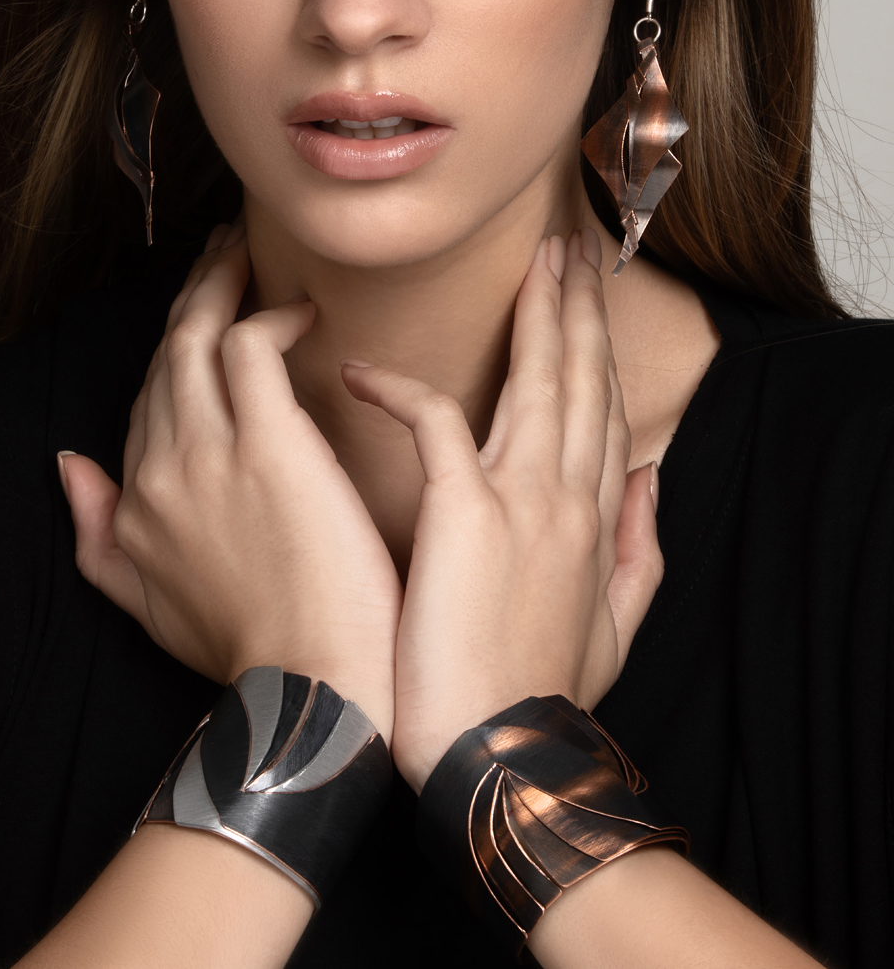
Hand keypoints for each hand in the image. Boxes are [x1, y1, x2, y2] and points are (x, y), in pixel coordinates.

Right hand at [58, 223, 401, 738]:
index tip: (207, 320)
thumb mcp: (144, 606)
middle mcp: (157, 469)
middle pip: (165, 355)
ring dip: (221, 284)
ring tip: (249, 255)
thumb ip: (97, 536)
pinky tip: (302, 315)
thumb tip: (69, 466)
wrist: (310, 689)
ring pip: (198, 336)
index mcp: (132, 503)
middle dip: (192, 296)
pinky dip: (269, 315)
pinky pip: (250, 345)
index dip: (175, 355)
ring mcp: (208, 452)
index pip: (145, 401)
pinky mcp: (268, 443)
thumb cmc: (249, 650)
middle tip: (224, 256)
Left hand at [341, 228, 661, 789]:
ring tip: (535, 261)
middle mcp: (565, 494)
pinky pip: (435, 423)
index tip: (587, 293)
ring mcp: (520, 501)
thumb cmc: (541, 694)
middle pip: (579, 377)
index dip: (594, 344)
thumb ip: (638, 547)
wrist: (507, 761)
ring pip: (537, 380)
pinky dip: (399, 390)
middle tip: (569, 247)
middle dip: (577, 305)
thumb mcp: (617, 626)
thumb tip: (650, 480)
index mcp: (591, 515)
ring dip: (537, 314)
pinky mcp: (465, 518)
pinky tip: (360, 367)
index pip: (599, 407)